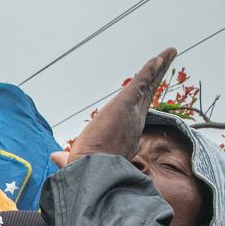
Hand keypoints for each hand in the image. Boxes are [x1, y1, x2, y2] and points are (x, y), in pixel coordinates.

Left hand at [58, 47, 176, 165]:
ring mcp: (133, 113)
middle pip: (149, 94)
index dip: (144, 99)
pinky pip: (142, 82)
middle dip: (157, 77)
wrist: (95, 172)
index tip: (148, 89)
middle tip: (166, 62)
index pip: (137, 112)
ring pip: (150, 85)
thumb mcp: (77, 159)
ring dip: (159, 68)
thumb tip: (54, 157)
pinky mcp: (126, 103)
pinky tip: (157, 58)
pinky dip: (150, 70)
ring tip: (170, 53)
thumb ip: (67, 158)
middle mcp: (134, 122)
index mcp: (125, 134)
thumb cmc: (87, 170)